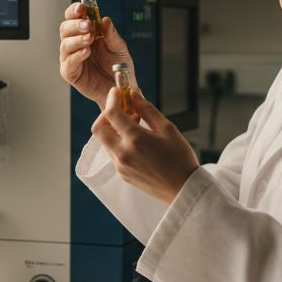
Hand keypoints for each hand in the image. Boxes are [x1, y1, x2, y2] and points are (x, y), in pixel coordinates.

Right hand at [58, 2, 133, 109]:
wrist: (121, 87)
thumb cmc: (118, 66)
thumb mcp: (120, 47)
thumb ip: (112, 35)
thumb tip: (105, 20)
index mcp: (85, 33)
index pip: (73, 17)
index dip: (74, 10)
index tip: (81, 7)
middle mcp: (75, 44)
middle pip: (65, 29)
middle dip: (75, 25)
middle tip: (87, 25)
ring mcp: (71, 58)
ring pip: (65, 45)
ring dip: (76, 39)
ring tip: (89, 39)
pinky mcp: (71, 73)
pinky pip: (68, 63)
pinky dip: (76, 56)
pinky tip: (86, 52)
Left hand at [92, 89, 198, 204]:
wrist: (183, 189)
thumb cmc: (180, 158)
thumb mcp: (167, 129)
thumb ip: (147, 110)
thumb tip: (133, 95)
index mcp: (135, 139)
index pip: (112, 113)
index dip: (112, 98)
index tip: (117, 92)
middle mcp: (123, 153)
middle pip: (98, 129)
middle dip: (105, 115)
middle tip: (120, 110)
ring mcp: (120, 166)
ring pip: (104, 142)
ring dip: (112, 130)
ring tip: (132, 126)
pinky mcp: (122, 174)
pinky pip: (113, 154)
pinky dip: (118, 143)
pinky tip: (135, 141)